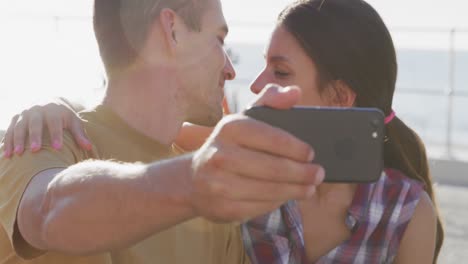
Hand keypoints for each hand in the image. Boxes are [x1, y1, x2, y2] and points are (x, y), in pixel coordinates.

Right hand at [2, 99, 91, 157]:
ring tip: (17, 154)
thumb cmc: (64, 116)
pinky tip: (7, 154)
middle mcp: (37, 109)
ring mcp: (25, 113)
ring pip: (19, 126)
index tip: (57, 148)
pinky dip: (8, 141)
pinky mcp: (16, 118)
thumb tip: (89, 148)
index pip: (54, 122)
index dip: (56, 134)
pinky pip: (10, 130)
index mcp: (53, 110)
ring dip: (17, 140)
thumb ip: (80, 134)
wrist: (48, 101)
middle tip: (35, 150)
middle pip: (35, 123)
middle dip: (35, 136)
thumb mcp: (73, 122)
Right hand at [189, 85, 324, 221]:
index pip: (272, 138)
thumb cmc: (228, 146)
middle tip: (318, 174)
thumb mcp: (244, 119)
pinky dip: (278, 202)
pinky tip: (287, 196)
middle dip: (302, 172)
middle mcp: (221, 155)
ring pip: (270, 190)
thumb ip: (270, 101)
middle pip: (274, 168)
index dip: (296, 148)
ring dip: (295, 190)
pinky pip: (260, 207)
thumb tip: (295, 92)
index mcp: (230, 128)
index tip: (311, 153)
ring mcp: (219, 184)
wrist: (194, 180)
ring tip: (309, 187)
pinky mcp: (223, 208)